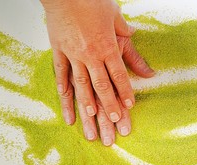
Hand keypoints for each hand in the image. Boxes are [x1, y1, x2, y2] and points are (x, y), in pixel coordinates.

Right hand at [41, 0, 153, 140]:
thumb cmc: (93, 1)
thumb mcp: (115, 18)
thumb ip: (127, 40)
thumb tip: (139, 52)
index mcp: (107, 45)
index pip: (119, 74)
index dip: (125, 91)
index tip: (130, 106)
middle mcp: (90, 54)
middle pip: (101, 85)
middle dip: (109, 105)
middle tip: (115, 121)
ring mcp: (72, 54)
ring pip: (81, 84)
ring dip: (87, 104)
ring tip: (91, 120)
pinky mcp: (58, 51)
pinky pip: (61, 74)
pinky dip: (64, 90)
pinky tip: (66, 104)